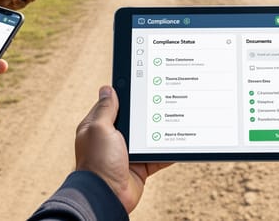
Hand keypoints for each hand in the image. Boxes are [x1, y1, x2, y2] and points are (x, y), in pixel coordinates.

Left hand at [75, 86, 169, 212]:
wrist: (106, 197)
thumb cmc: (98, 161)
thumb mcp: (99, 128)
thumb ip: (106, 109)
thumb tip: (108, 88)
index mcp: (99, 127)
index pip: (114, 104)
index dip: (127, 94)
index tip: (143, 82)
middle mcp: (113, 138)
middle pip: (135, 119)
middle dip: (148, 111)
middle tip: (167, 96)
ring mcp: (128, 153)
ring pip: (149, 136)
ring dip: (160, 131)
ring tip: (177, 116)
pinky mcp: (141, 167)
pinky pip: (158, 156)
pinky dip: (168, 151)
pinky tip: (180, 142)